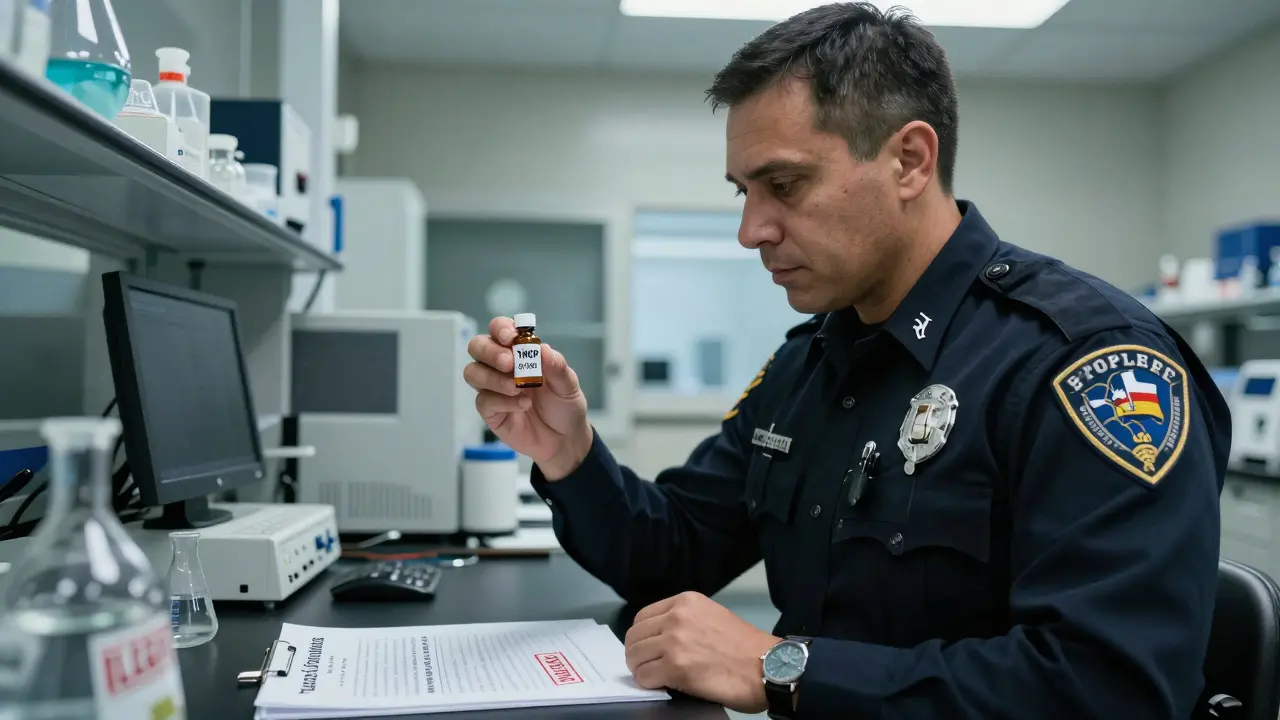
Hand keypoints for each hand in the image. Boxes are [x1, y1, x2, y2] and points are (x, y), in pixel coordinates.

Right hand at [463, 317, 591, 479]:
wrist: (565, 439)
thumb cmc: (564, 405)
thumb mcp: (568, 384)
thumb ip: (556, 366)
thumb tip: (542, 348)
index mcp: (520, 352)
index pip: (499, 330)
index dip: (500, 328)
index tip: (511, 338)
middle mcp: (501, 366)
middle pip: (477, 347)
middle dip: (490, 352)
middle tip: (509, 363)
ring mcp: (493, 388)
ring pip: (472, 372)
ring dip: (492, 377)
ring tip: (517, 388)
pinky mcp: (491, 411)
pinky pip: (483, 401)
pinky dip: (503, 401)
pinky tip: (522, 405)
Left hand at [624, 591, 779, 713]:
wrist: (768, 666)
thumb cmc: (745, 646)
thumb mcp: (712, 617)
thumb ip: (685, 622)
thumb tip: (660, 639)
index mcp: (686, 602)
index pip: (642, 617)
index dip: (642, 636)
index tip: (648, 648)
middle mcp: (677, 617)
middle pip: (635, 637)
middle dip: (637, 654)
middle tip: (648, 667)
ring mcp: (674, 642)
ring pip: (635, 657)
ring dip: (642, 670)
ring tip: (656, 677)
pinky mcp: (675, 668)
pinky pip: (645, 677)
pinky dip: (650, 684)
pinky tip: (663, 685)